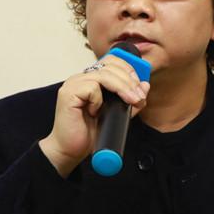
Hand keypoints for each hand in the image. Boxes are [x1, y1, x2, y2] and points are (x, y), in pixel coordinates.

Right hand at [39, 55, 149, 177]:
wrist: (70, 151)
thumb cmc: (88, 133)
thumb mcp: (117, 114)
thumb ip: (130, 100)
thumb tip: (145, 85)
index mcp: (91, 79)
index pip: (111, 61)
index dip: (127, 69)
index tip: (139, 85)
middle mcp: (81, 78)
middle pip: (110, 66)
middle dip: (129, 81)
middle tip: (139, 97)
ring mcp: (73, 84)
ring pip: (103, 75)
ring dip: (122, 87)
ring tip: (131, 101)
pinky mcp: (68, 94)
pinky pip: (91, 87)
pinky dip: (99, 99)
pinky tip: (96, 111)